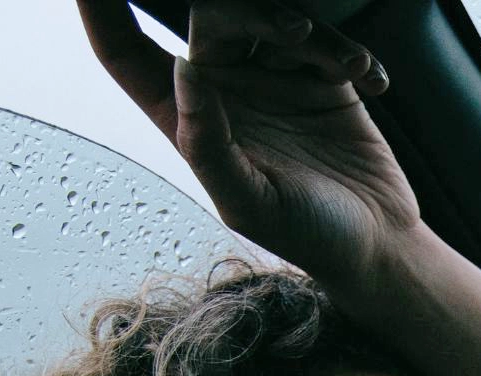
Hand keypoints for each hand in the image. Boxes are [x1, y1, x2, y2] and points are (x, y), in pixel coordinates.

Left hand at [79, 0, 416, 287]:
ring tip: (346, 65)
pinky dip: (350, 52)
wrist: (380, 247)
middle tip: (295, 31)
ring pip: (271, 18)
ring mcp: (271, 77)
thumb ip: (207, 141)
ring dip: (311, 32)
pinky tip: (371, 80)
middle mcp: (221, 87)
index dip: (101, 8)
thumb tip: (183, 69)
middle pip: (211, 14)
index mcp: (185, 116)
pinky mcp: (321, 76)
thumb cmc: (308, 235)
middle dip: (249, 12)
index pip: (123, 49)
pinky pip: (327, 40)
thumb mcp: (249, 202)